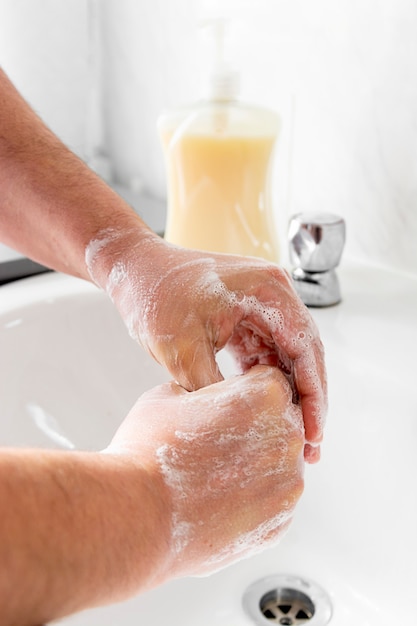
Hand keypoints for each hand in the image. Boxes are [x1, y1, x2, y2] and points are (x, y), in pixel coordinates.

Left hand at [86, 230, 326, 462]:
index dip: (314, 394)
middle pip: (304, 354)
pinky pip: (267, 352)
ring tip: (293, 434)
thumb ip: (215, 390)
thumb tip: (241, 428)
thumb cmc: (155, 295)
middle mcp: (273, 294)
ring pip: (288, 356)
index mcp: (268, 291)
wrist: (132, 268)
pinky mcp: (246, 316)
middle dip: (309, 400)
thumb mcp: (183, 350)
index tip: (313, 432)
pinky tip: (268, 410)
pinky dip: (269, 381)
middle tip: (310, 444)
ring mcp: (261, 304)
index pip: (305, 348)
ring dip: (291, 393)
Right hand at [106, 365, 304, 577]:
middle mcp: (290, 436)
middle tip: (215, 441)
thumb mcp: (170, 394)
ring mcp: (289, 484)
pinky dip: (253, 500)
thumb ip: (203, 388)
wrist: (140, 516)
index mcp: (267, 394)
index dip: (242, 389)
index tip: (220, 406)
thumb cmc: (149, 449)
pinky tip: (218, 502)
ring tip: (212, 475)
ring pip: (281, 464)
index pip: (270, 380)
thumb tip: (207, 398)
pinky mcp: (281, 522)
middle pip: (282, 421)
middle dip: (256, 425)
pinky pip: (274, 501)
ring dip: (256, 464)